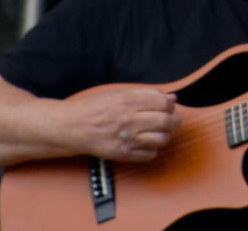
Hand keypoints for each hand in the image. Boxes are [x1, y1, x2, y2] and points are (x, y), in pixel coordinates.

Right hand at [60, 84, 180, 162]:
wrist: (73, 126)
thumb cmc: (96, 107)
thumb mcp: (120, 93)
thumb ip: (147, 94)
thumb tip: (172, 97)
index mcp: (128, 101)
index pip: (164, 103)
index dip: (170, 105)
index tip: (168, 107)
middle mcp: (129, 120)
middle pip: (166, 121)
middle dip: (173, 121)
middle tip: (171, 121)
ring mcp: (126, 139)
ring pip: (161, 139)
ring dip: (165, 136)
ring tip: (159, 132)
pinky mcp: (122, 154)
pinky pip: (150, 154)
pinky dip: (153, 149)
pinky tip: (147, 143)